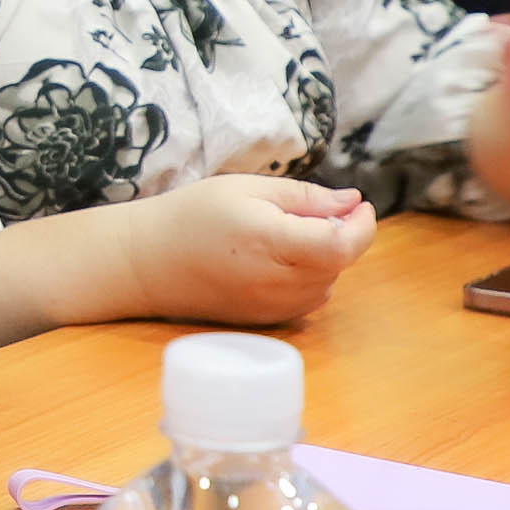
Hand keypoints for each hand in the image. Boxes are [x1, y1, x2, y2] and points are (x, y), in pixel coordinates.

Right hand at [113, 173, 376, 327]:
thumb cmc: (192, 216)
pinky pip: (308, 301)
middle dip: (345, 235)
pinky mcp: (265, 321)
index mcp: (272, 243)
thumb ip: (304, 197)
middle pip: (339, 264)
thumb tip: (351, 201)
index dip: (362, 225)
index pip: (342, 245)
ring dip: (328, 259)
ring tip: (293, 234)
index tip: (359, 204)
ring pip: (328, 284)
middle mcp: (276, 283)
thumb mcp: (247, 188)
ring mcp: (272, 308)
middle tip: (321, 210)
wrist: (146, 263)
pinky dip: (311, 278)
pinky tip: (282, 259)